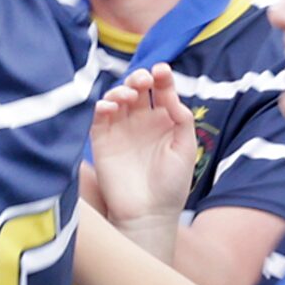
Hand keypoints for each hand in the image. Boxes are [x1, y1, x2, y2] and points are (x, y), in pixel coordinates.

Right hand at [89, 65, 198, 229]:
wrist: (148, 213)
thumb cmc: (171, 184)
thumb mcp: (186, 149)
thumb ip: (181, 119)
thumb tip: (170, 95)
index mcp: (164, 120)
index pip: (161, 91)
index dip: (161, 77)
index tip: (161, 70)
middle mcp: (141, 121)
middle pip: (136, 89)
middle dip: (138, 79)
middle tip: (143, 80)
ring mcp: (120, 129)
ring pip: (116, 98)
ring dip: (120, 91)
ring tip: (127, 97)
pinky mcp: (102, 140)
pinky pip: (98, 117)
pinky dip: (101, 107)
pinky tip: (109, 108)